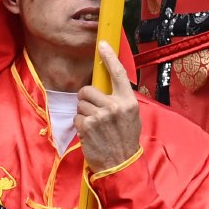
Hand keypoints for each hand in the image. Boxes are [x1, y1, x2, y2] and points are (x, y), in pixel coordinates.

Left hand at [75, 42, 141, 172]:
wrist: (120, 164)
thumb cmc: (125, 139)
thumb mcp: (131, 116)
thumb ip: (120, 100)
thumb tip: (107, 84)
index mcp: (128, 102)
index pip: (118, 74)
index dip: (109, 57)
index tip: (102, 44)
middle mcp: (114, 106)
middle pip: (88, 89)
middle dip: (86, 99)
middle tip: (94, 111)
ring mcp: (100, 116)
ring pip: (80, 103)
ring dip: (84, 113)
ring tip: (95, 125)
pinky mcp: (87, 126)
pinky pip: (76, 117)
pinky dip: (80, 125)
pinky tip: (90, 134)